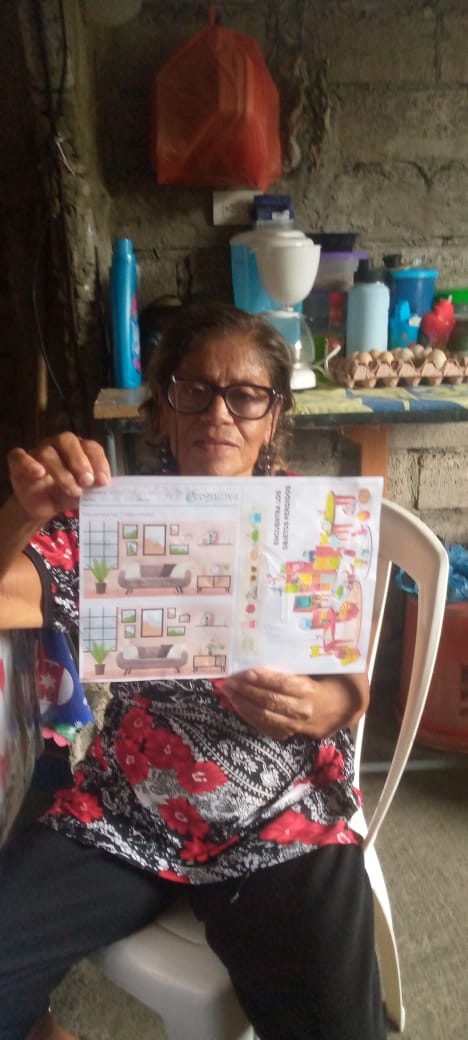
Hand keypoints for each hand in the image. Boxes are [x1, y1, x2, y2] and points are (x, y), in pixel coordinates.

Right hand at [7, 433, 110, 526]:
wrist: (43, 507)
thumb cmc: (66, 494)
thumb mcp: (83, 494)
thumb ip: (93, 488)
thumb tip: (103, 486)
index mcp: (78, 449)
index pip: (90, 446)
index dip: (98, 462)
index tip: (103, 481)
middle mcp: (57, 445)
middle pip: (67, 441)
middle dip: (80, 461)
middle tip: (87, 481)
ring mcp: (37, 452)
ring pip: (47, 452)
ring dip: (62, 472)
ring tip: (73, 491)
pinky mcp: (18, 462)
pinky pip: (20, 456)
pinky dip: (29, 463)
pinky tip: (39, 474)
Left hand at [221, 667, 368, 740]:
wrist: (345, 709)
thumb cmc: (332, 682)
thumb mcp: (323, 667)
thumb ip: (305, 659)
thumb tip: (279, 642)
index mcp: (312, 691)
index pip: (284, 685)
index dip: (264, 679)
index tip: (247, 672)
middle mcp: (303, 710)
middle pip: (271, 702)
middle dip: (247, 691)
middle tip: (229, 681)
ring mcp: (296, 725)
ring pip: (266, 717)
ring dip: (243, 705)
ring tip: (228, 692)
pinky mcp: (290, 734)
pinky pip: (266, 728)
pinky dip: (250, 717)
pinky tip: (238, 706)